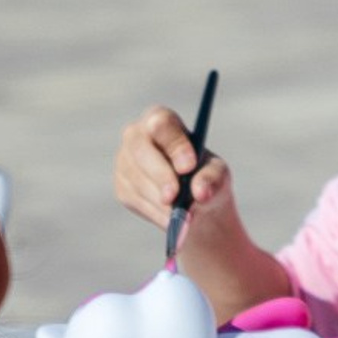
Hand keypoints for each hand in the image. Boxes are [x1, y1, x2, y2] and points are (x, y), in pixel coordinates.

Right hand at [112, 104, 233, 235]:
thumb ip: (212, 179)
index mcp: (163, 119)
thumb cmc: (205, 175)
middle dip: (160, 175)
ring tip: (183, 215)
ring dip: (160, 200)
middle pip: (141, 149)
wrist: (194, 201)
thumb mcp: (217, 174)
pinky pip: (135, 199)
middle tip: (175, 197)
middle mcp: (136, 134)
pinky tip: (171, 218)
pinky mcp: (121, 185)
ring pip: (137, 179)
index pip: (162, 123)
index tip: (188, 167)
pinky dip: (155, 212)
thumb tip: (200, 192)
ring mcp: (124, 160)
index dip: (174, 144)